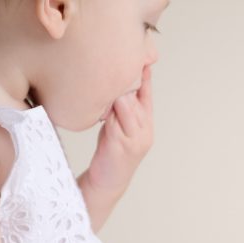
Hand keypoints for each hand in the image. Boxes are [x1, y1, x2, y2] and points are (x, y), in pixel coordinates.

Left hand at [84, 64, 154, 196]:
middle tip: (110, 61)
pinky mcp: (123, 146)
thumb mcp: (118, 127)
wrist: (107, 184)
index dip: (143, 75)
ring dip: (114, 91)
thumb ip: (121, 109)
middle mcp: (145, 130)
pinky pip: (115, 120)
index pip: (146, 94)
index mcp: (146, 124)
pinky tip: (97, 101)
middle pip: (136, 95)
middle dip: (125, 78)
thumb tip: (114, 86)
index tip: (138, 58)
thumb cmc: (109, 153)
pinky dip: (107, 108)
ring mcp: (136, 139)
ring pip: (126, 105)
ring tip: (100, 77)